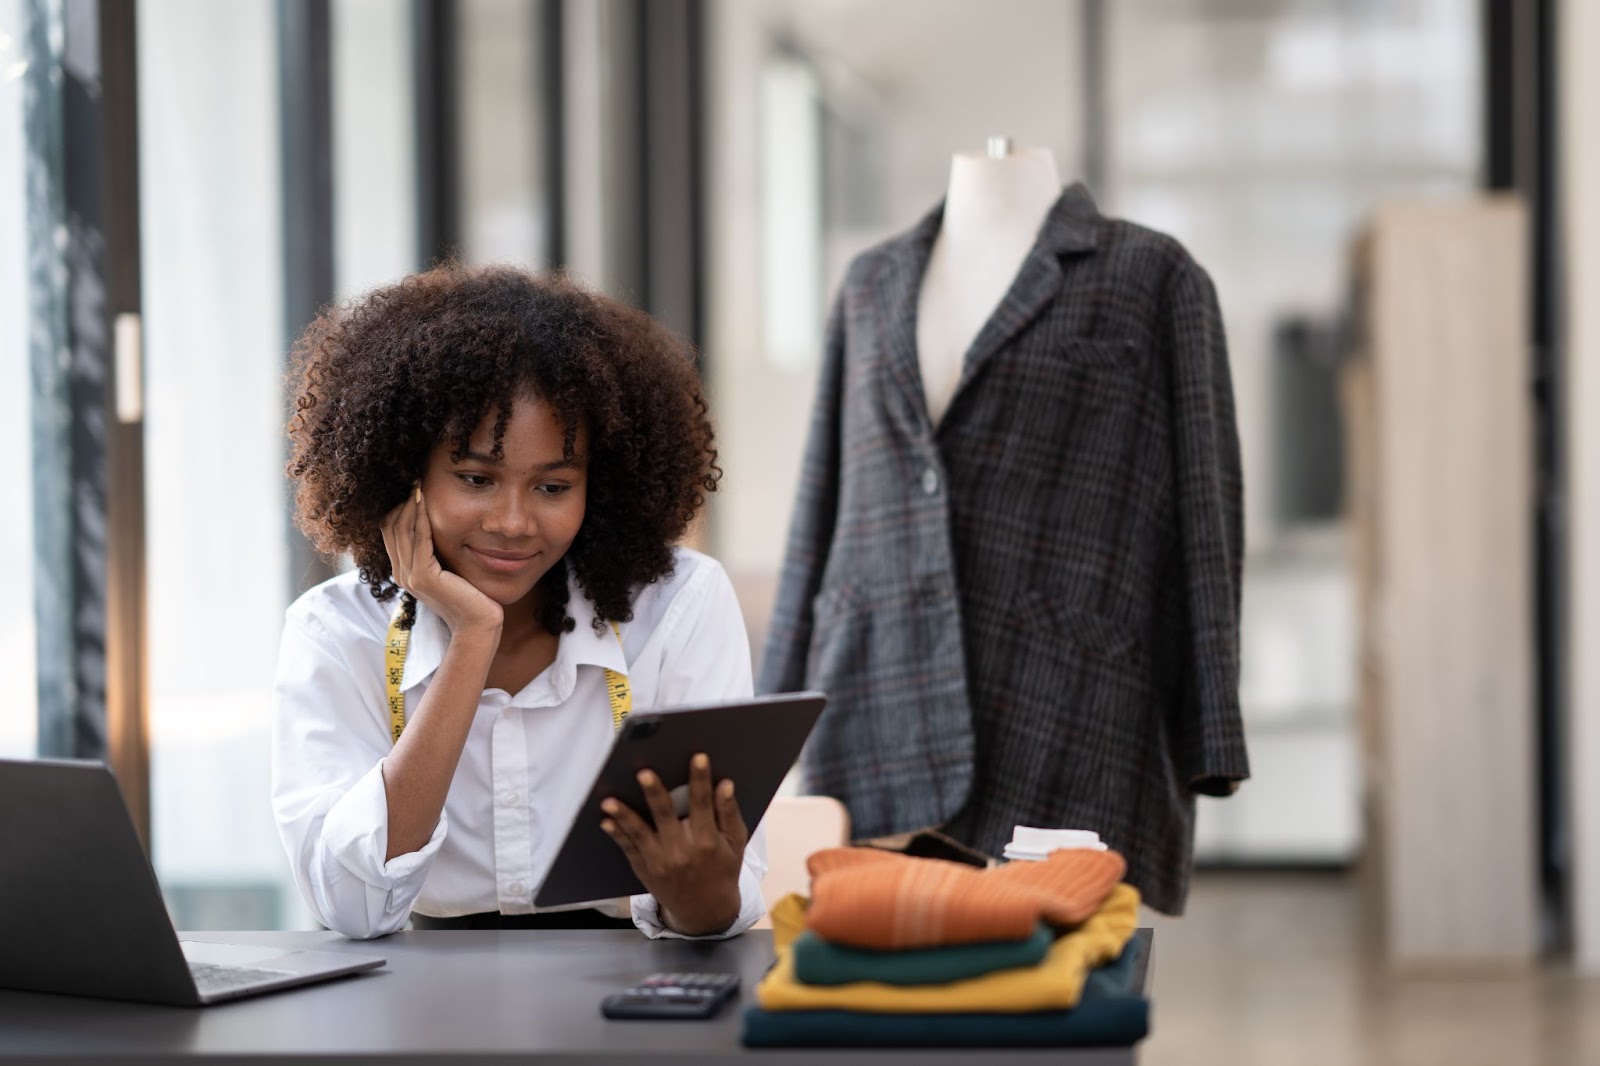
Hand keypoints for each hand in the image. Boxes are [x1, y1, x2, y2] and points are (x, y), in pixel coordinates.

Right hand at [380, 484, 502, 635]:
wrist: (478, 625)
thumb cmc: (470, 598)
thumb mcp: (448, 570)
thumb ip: (437, 554)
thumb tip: (437, 528)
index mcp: (404, 572)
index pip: (391, 531)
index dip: (400, 508)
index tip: (415, 489)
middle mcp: (401, 574)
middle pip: (391, 527)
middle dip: (403, 502)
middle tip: (416, 480)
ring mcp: (410, 576)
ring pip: (401, 530)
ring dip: (411, 505)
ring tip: (419, 485)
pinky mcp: (423, 577)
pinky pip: (418, 539)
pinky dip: (421, 518)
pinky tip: (427, 502)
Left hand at [601, 754, 746, 935]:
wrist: (705, 911)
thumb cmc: (723, 870)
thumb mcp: (735, 844)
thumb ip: (729, 814)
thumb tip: (726, 785)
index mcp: (707, 841)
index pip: (703, 804)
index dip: (701, 780)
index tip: (699, 757)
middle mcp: (682, 851)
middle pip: (665, 816)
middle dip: (654, 794)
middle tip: (644, 773)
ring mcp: (660, 861)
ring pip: (639, 833)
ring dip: (624, 815)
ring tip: (609, 800)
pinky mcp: (645, 869)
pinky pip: (628, 849)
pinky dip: (617, 835)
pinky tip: (606, 820)